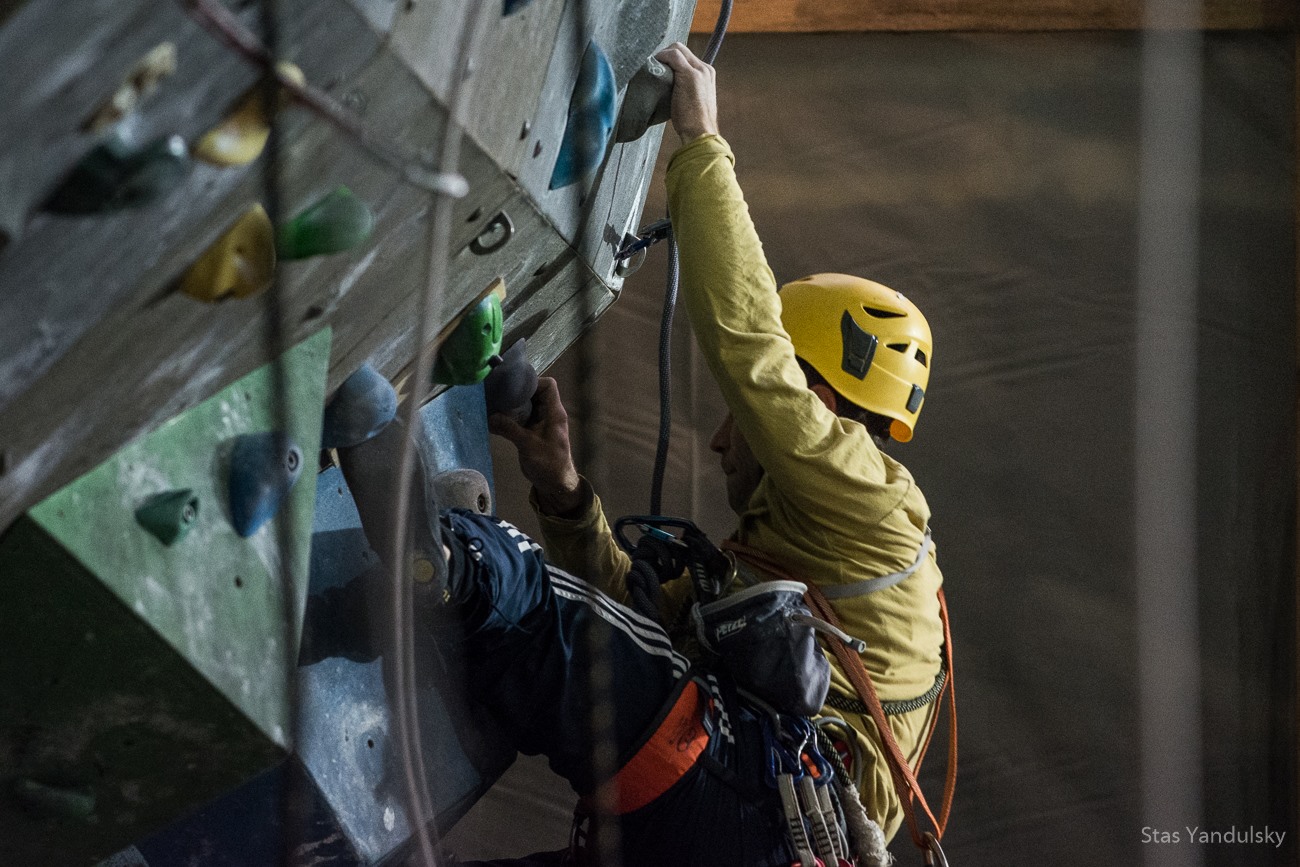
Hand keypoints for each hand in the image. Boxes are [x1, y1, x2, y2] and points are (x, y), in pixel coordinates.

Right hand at [488, 377, 583, 515]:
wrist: (555, 484)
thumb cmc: (549, 464)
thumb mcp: (528, 445)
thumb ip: (510, 429)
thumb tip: (489, 416)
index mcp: (554, 413)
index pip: (548, 385)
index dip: (533, 381)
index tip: (513, 385)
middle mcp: (548, 414)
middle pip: (533, 393)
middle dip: (516, 392)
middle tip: (497, 393)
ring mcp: (539, 423)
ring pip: (525, 406)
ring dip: (510, 405)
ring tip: (492, 403)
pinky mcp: (531, 432)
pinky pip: (519, 419)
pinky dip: (508, 418)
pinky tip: (493, 419)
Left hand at [654, 42, 717, 143]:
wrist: (701, 134)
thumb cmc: (694, 125)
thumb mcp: (692, 103)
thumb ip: (684, 91)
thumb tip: (667, 89)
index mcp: (707, 74)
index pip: (686, 56)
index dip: (669, 59)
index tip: (657, 69)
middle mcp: (705, 69)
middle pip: (680, 48)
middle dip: (664, 55)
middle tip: (651, 68)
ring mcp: (698, 70)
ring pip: (676, 49)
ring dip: (661, 56)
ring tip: (650, 68)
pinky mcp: (690, 74)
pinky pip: (672, 56)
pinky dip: (660, 58)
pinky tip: (652, 67)